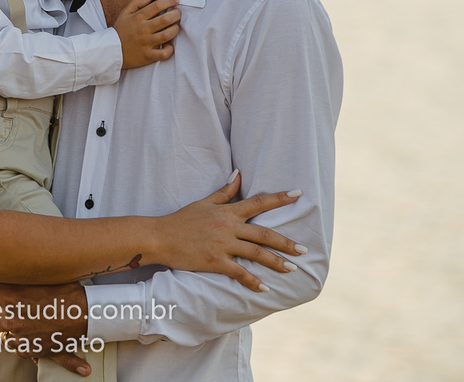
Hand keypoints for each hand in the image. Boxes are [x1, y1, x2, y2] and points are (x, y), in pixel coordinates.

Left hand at [0, 279, 93, 376]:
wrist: (87, 316)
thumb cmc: (68, 292)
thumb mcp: (43, 278)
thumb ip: (23, 275)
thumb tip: (12, 263)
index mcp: (14, 296)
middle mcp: (13, 318)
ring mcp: (21, 336)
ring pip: (2, 337)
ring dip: (6, 331)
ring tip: (14, 324)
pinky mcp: (32, 349)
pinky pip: (19, 348)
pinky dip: (22, 342)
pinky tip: (29, 335)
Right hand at [114, 0, 180, 68]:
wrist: (110, 51)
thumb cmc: (120, 32)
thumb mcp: (124, 13)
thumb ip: (136, 2)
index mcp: (138, 18)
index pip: (157, 6)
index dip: (169, 1)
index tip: (175, 0)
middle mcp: (143, 29)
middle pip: (166, 19)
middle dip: (176, 14)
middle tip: (178, 13)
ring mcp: (146, 43)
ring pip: (167, 35)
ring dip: (175, 29)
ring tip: (175, 27)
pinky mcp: (148, 56)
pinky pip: (164, 53)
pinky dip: (170, 49)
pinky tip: (169, 45)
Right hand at [157, 171, 306, 290]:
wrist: (159, 237)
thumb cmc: (181, 219)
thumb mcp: (204, 202)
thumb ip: (225, 191)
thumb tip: (239, 174)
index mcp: (227, 212)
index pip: (259, 202)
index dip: (280, 198)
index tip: (298, 194)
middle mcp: (228, 227)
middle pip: (264, 234)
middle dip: (286, 243)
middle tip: (303, 250)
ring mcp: (222, 245)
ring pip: (256, 254)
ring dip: (276, 262)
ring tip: (292, 269)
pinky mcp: (215, 262)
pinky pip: (239, 273)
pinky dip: (253, 282)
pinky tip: (265, 288)